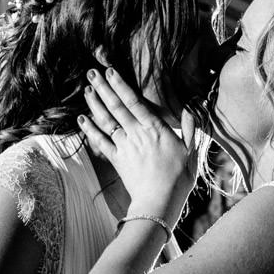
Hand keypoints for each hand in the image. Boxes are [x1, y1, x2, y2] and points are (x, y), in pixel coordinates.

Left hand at [78, 68, 195, 223]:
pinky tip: (82, 118)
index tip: (111, 71)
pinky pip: (100, 142)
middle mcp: (137, 134)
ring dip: (95, 104)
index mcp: (155, 129)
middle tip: (92, 72)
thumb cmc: (179, 178)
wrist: (159, 202)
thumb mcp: (191, 151)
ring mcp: (125, 146)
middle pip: (116, 107)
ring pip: (106, 121)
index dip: (121, 85)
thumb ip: (191, 128)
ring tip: (87, 89)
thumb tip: (191, 109)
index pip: (134, 102)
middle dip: (103, 88)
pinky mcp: (117, 160)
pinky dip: (90, 130)